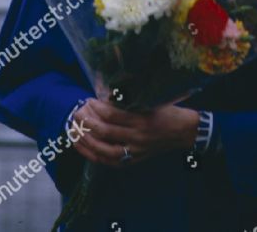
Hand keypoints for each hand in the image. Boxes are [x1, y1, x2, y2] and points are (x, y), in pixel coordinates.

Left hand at [70, 98, 199, 167]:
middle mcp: (137, 137)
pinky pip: (107, 161)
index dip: (97, 107)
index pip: (113, 115)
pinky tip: (81, 146)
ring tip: (73, 129)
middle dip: (86, 122)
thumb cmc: (167, 111)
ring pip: (103, 149)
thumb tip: (104, 95)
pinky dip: (91, 154)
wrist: (183, 132)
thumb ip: (129, 99)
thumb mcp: (151, 99)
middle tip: (76, 112)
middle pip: (105, 132)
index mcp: (142, 119)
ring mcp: (135, 151)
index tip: (88, 100)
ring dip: (85, 139)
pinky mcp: (132, 160)